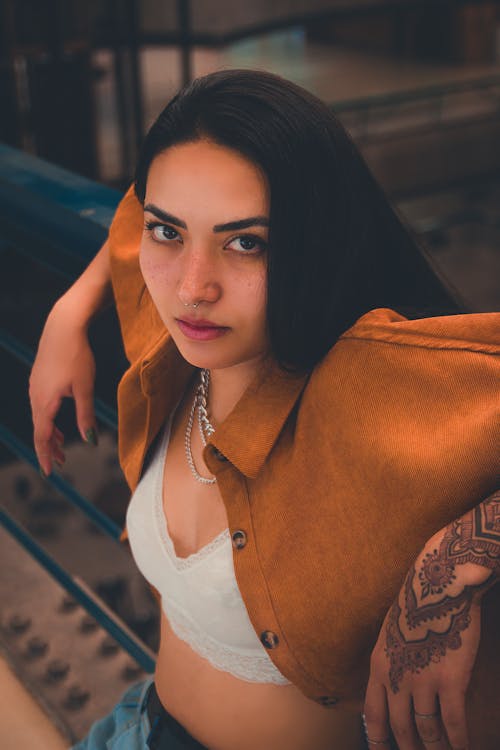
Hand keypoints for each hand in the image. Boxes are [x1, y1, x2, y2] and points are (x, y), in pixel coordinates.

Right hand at [29, 299, 96, 475]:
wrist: (63, 326)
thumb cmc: (76, 356)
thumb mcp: (85, 388)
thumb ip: (85, 416)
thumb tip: (89, 440)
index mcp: (45, 402)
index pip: (42, 437)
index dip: (46, 456)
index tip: (50, 472)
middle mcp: (35, 396)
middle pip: (39, 430)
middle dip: (50, 448)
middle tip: (62, 463)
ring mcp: (34, 387)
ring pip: (39, 417)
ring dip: (50, 433)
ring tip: (62, 445)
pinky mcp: (38, 378)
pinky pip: (40, 406)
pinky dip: (48, 418)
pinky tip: (57, 419)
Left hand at [363, 493, 499, 749]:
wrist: (438, 585)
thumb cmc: (416, 604)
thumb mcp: (390, 633)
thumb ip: (391, 663)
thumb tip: (395, 688)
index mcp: (378, 665)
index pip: (373, 714)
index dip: (377, 738)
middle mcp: (396, 678)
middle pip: (400, 728)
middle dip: (407, 748)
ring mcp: (423, 681)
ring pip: (427, 730)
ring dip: (435, 748)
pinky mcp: (451, 680)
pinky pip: (454, 722)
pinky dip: (459, 740)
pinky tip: (463, 748)